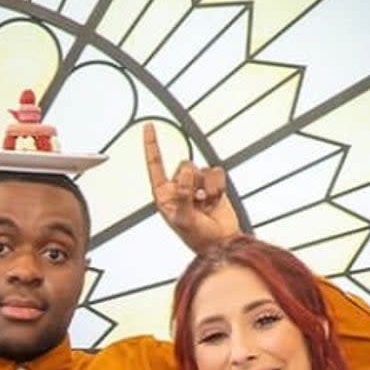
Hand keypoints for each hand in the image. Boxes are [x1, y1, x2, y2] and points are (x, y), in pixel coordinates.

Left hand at [143, 122, 239, 253]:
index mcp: (164, 195)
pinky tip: (215, 201)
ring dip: (206, 187)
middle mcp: (178, 187)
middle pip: (183, 164)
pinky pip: (216, 172)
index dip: (152, 145)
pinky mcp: (213, 183)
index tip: (148, 126)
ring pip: (201, 168)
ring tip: (205, 205)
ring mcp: (195, 184)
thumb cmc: (197, 237)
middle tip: (196, 201)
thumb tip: (185, 172)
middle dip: (192, 181)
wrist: (220, 242)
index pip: (155, 165)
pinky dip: (218, 186)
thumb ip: (182, 195)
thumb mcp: (184, 219)